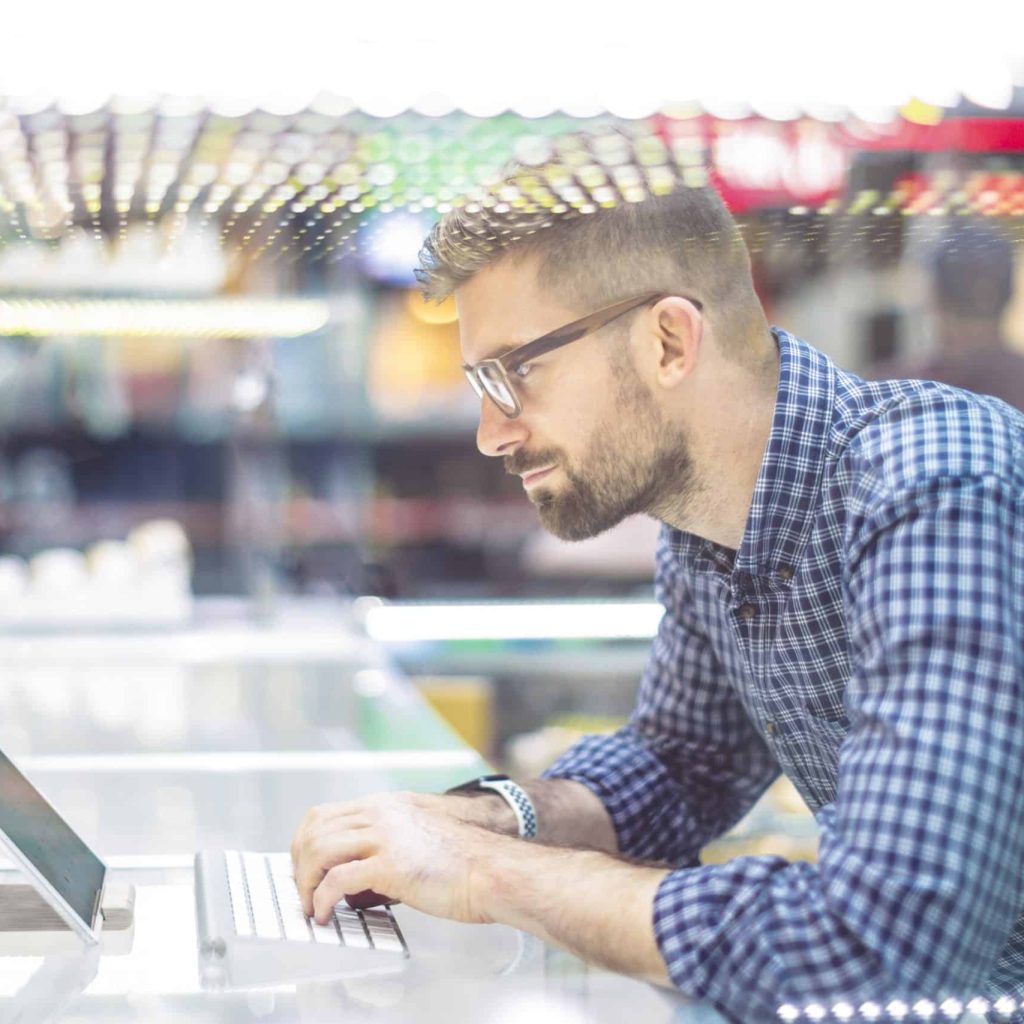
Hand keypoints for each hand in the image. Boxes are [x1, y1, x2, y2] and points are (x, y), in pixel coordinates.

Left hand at [290, 791, 501, 925]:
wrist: (492, 870)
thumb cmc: (462, 863)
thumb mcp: (416, 836)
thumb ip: (383, 846)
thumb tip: (352, 880)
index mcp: (386, 805)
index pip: (325, 814)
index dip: (305, 844)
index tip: (303, 869)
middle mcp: (382, 814)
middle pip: (315, 829)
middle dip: (299, 864)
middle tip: (303, 892)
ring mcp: (385, 836)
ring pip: (319, 850)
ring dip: (306, 883)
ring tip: (311, 906)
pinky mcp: (390, 865)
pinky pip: (337, 880)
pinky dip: (322, 900)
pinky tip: (326, 914)